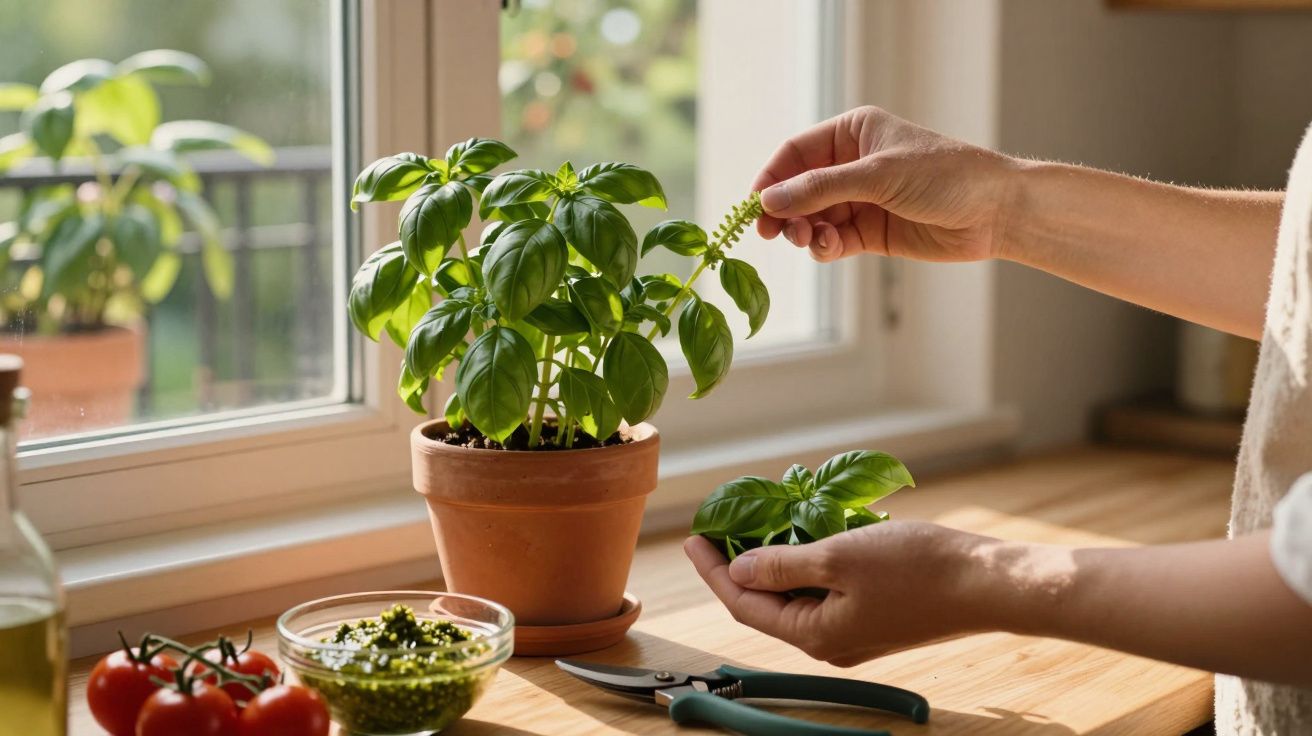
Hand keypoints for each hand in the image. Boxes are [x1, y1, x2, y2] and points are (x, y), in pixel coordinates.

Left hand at [684, 521, 1007, 665]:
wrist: (986, 583)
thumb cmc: (917, 569)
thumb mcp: (838, 557)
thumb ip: (782, 565)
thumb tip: (738, 570)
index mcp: (816, 634)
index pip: (745, 605)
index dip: (714, 571)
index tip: (693, 539)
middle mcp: (830, 641)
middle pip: (767, 604)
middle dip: (739, 566)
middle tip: (720, 527)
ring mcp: (855, 630)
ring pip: (797, 597)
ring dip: (774, 562)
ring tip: (756, 524)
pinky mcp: (875, 614)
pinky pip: (826, 591)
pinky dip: (808, 564)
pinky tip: (805, 535)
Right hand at [752, 106, 1017, 262]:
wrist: (995, 212)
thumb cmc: (945, 176)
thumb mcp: (879, 175)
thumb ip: (821, 189)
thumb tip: (769, 200)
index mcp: (853, 134)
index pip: (795, 154)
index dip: (771, 179)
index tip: (754, 206)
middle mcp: (852, 166)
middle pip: (798, 189)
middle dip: (784, 210)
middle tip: (772, 232)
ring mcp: (860, 201)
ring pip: (811, 218)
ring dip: (803, 231)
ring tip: (807, 239)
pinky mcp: (870, 233)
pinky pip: (832, 240)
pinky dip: (823, 247)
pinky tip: (828, 248)